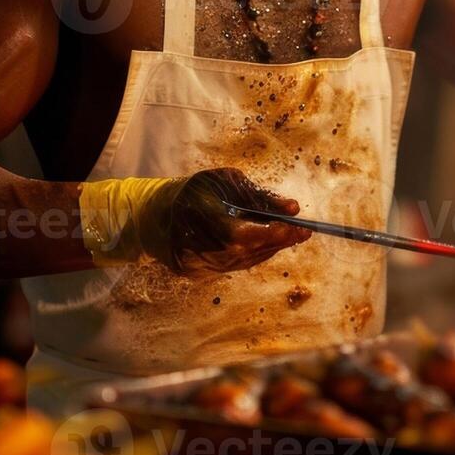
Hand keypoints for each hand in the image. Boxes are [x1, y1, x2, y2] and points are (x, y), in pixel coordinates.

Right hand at [164, 168, 312, 274]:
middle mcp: (198, 245)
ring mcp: (196, 264)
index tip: (299, 228)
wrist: (153, 215)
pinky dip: (252, 255)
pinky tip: (262, 244)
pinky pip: (234, 266)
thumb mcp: (226, 181)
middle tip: (302, 232)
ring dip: (268, 249)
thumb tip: (292, 209)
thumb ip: (259, 196)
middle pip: (248, 250)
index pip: (244, 234)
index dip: (273, 234)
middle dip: (279, 241)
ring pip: (244, 261)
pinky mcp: (196, 273)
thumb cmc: (194, 191)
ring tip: (286, 235)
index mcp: (201, 216)